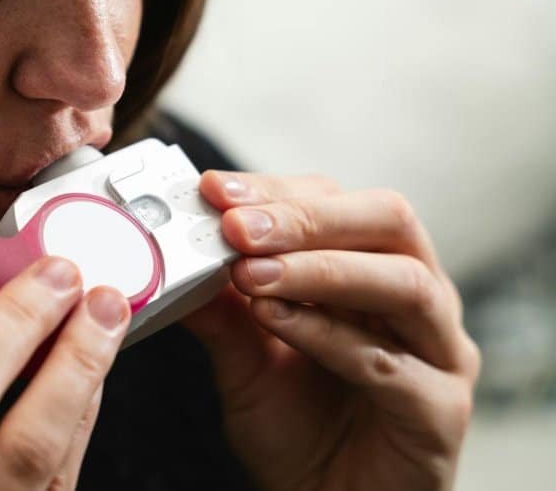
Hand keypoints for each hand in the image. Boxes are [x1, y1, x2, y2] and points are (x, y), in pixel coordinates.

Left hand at [182, 172, 480, 490]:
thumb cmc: (295, 425)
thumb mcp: (242, 355)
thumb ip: (220, 306)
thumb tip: (174, 252)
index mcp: (375, 267)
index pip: (336, 201)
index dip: (275, 189)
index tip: (214, 189)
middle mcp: (419, 298)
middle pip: (388, 221)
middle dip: (305, 217)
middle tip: (236, 225)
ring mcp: (439, 352)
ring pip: (402, 283)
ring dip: (319, 270)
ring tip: (250, 272)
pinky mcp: (440, 409)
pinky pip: (387, 362)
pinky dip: (326, 334)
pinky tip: (272, 320)